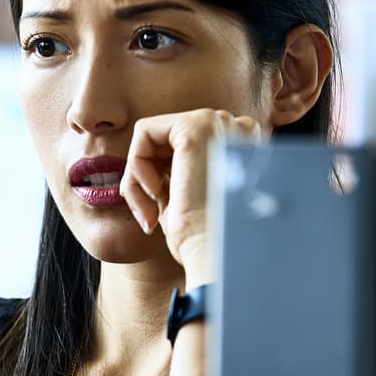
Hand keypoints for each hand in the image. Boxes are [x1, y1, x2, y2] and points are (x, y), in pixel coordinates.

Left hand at [119, 109, 267, 284]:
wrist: (215, 253)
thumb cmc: (203, 237)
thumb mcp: (189, 198)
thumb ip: (175, 174)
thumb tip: (150, 170)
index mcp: (238, 145)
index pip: (182, 148)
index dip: (160, 176)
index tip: (152, 212)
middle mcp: (234, 127)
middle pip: (166, 139)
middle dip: (146, 176)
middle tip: (146, 214)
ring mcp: (217, 123)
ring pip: (152, 136)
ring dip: (139, 177)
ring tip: (149, 212)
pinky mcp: (195, 127)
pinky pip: (144, 132)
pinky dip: (137, 164)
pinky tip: (154, 192)